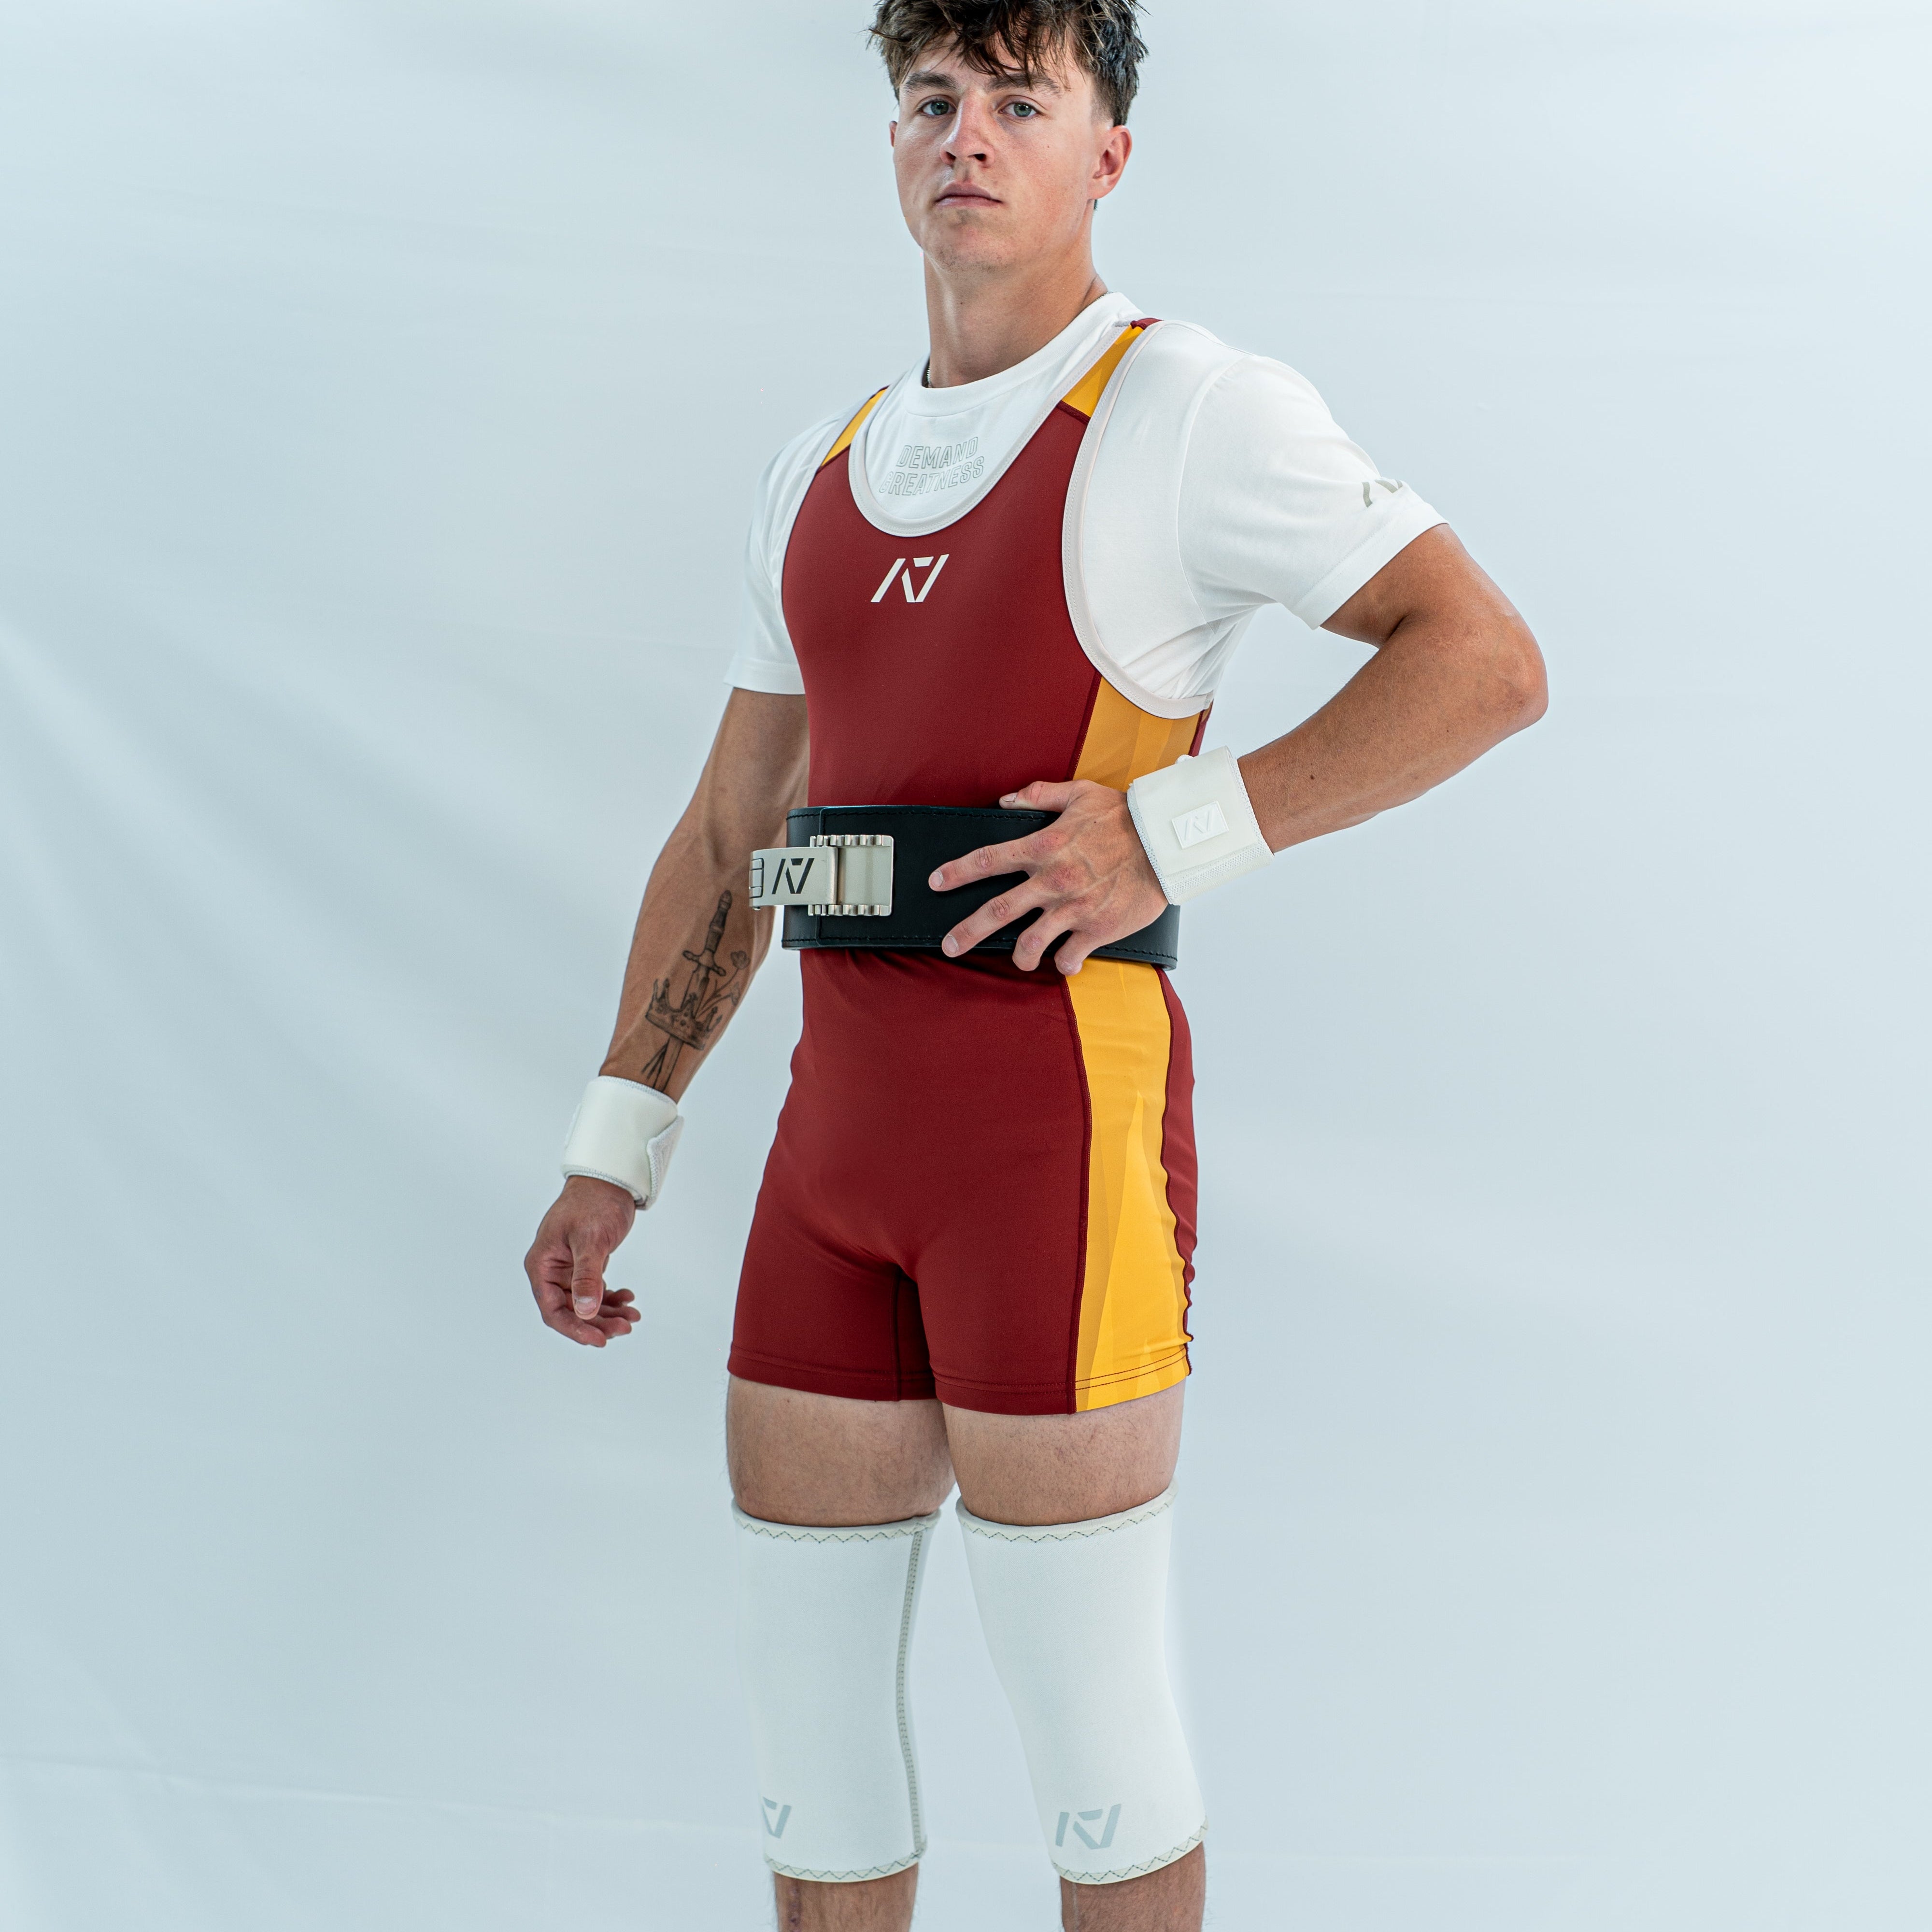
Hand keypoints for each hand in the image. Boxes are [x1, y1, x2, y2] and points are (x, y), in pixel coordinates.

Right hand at [524, 1176, 640, 1346]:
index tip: (600, 1340)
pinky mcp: (584, 1266)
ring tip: (632, 1317)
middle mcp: (551, 1271)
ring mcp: (568, 1270)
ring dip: (607, 1314)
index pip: (552, 1310)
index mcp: (542, 1265)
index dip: (575, 1328)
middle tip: (625, 1328)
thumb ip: (586, 1276)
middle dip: (597, 1323)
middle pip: (570, 1311)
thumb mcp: (590, 1239)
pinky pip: (595, 1292)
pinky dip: (611, 1299)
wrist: (608, 1181)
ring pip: (584, 1305)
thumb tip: (585, 1310)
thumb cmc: (593, 1202)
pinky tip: (628, 1299)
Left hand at [928, 778, 1169, 972]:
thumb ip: (1039, 795)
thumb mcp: (1079, 793)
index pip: (987, 860)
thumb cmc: (1125, 816)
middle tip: (949, 946)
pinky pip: (1069, 957)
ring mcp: (1072, 909)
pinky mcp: (1096, 929)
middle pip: (996, 911)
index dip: (956, 872)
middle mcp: (1051, 881)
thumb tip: (1006, 800)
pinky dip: (1064, 963)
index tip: (936, 882)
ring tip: (1020, 959)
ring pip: (1030, 943)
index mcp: (1042, 847)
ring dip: (1019, 956)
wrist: (1166, 843)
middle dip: (966, 932)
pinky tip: (1065, 960)